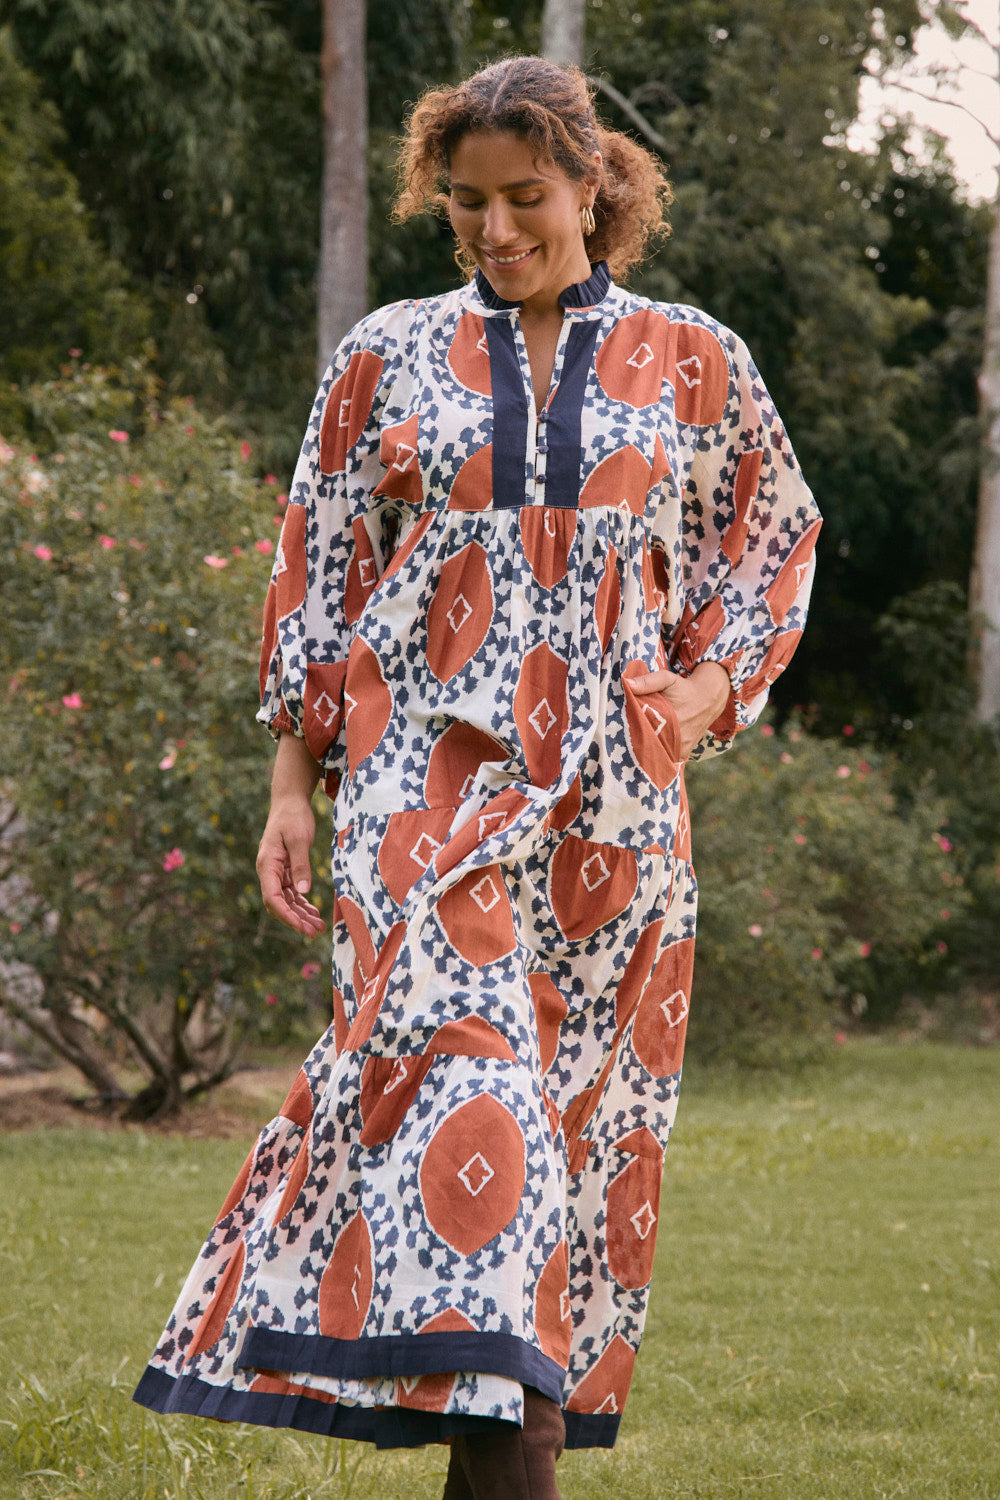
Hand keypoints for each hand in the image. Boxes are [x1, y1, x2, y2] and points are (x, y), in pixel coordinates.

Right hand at [256, 795, 325, 937]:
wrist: (290, 801)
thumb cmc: (293, 816)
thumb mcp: (299, 839)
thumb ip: (301, 865)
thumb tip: (303, 892)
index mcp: (267, 865)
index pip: (272, 898)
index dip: (286, 916)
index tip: (302, 928)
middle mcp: (269, 871)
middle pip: (279, 904)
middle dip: (295, 920)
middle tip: (314, 933)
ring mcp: (276, 872)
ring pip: (286, 900)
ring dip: (300, 914)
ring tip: (318, 927)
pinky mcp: (285, 869)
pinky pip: (292, 892)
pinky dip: (302, 903)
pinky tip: (314, 913)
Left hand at [630, 660, 731, 760]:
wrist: (709, 698)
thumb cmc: (684, 688)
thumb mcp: (667, 679)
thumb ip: (648, 682)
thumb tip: (627, 685)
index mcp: (670, 720)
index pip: (643, 733)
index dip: (630, 733)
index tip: (622, 730)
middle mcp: (677, 737)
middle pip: (648, 746)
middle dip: (636, 743)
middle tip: (626, 739)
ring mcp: (682, 747)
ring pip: (658, 755)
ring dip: (647, 750)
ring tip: (636, 744)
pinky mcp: (684, 752)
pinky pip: (667, 758)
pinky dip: (659, 754)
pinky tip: (650, 748)